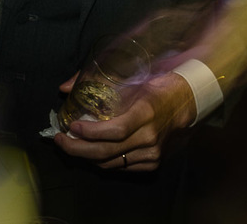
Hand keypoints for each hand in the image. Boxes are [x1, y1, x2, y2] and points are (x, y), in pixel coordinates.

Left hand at [53, 71, 195, 171]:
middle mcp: (149, 137)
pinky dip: (102, 161)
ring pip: (111, 163)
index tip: (71, 126)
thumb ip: (95, 82)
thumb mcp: (130, 78)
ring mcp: (152, 153)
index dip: (90, 132)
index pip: (115, 130)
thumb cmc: (156, 87)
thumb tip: (63, 87)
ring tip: (70, 145)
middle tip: (60, 140)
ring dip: (86, 157)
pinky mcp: (152, 163)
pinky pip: (121, 167)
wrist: (186, 103)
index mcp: (146, 112)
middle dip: (77, 149)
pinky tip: (90, 152)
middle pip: (107, 151)